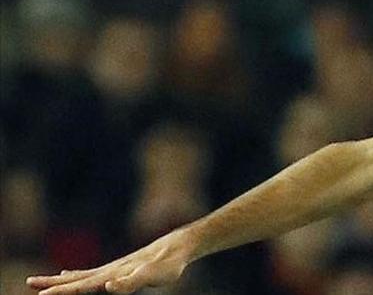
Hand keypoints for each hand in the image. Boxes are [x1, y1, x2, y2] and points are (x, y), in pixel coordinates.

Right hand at [26, 227, 195, 294]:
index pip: (83, 284)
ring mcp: (114, 267)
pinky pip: (92, 272)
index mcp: (113, 274)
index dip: (63, 291)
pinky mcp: (120, 267)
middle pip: (76, 278)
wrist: (180, 246)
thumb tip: (109, 286)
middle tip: (29, 283)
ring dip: (60, 279)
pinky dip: (77, 274)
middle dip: (53, 283)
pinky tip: (68, 273)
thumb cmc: (169, 264)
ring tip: (39, 281)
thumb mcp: (154, 276)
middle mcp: (110, 270)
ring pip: (81, 275)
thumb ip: (131, 282)